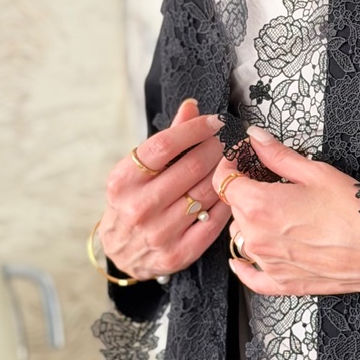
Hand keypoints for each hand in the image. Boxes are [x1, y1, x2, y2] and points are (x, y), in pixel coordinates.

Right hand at [100, 98, 231, 279]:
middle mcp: (139, 207)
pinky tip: (233, 188)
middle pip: (191, 167)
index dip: (196, 129)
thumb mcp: (137, 170)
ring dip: (227, 171)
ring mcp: (159, 232)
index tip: (216, 122)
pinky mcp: (179, 253)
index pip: (165, 145)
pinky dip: (227, 201)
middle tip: (233, 137)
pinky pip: (214, 220)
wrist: (122, 251)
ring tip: (236, 158)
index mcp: (123, 180)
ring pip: (206, 192)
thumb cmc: (132, 201)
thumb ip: (167, 140)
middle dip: (218, 147)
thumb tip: (192, 106)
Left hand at [213, 126, 359, 296]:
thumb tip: (256, 138)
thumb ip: (277, 155)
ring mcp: (267, 263)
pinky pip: (251, 277)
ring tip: (274, 213)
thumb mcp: (314, 171)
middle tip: (266, 181)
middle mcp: (256, 237)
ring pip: (242, 238)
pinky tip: (243, 260)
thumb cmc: (354, 211)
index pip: (225, 179)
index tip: (240, 157)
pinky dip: (244, 267)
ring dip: (250, 224)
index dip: (230, 163)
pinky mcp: (283, 283)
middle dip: (245, 191)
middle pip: (234, 208)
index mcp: (258, 205)